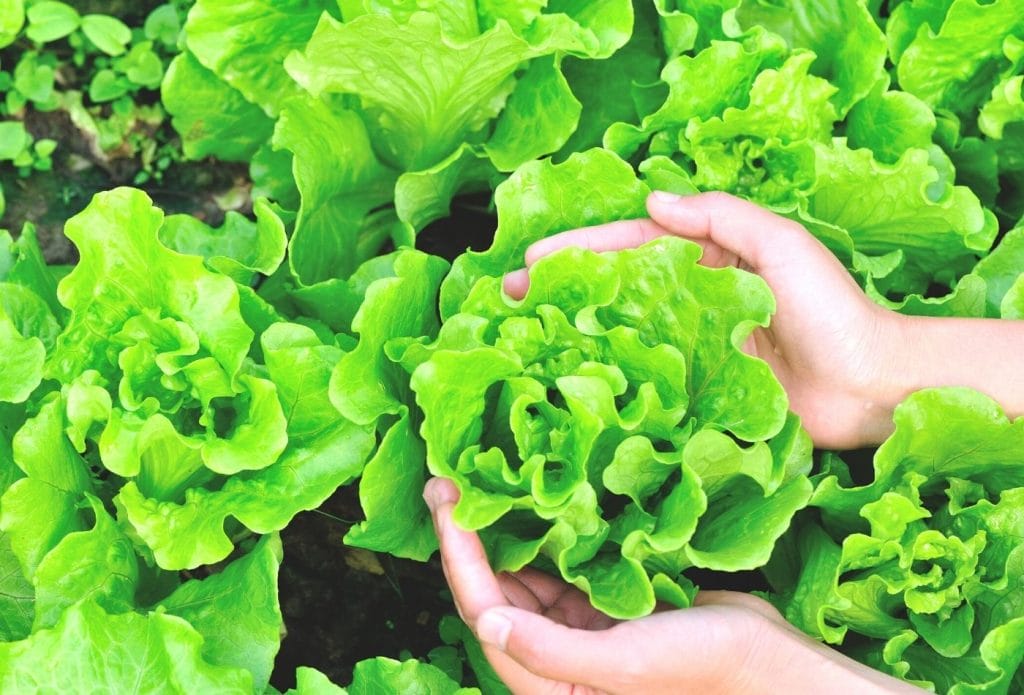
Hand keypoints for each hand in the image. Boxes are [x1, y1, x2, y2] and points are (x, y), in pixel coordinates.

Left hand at [424, 477, 919, 694]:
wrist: (769, 658)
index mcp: (552, 684)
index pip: (485, 615)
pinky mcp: (603, 603)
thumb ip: (551, 651)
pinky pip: (560, 563)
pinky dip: (546, 530)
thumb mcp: (623, 663)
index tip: (444, 499)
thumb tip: (484, 621)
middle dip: (470, 537)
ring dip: (504, 530)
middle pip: (495, 591)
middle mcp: (556, 658)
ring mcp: (579, 628)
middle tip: (449, 478)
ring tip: (483, 477)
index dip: (458, 558)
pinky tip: (534, 493)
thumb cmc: (701, 667)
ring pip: (525, 574)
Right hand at [503, 191, 903, 448]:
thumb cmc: (833, 310)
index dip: (579, 250)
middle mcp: (692, 302)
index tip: (530, 259)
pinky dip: (610, 381)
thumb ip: (720, 218)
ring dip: (574, 333)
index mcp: (709, 259)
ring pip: (623, 334)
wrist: (872, 385)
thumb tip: (650, 203)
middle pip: (615, 290)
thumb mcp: (782, 245)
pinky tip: (574, 386)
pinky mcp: (701, 393)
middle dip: (561, 291)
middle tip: (506, 300)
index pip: (631, 247)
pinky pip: (648, 382)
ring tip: (523, 341)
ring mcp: (693, 349)